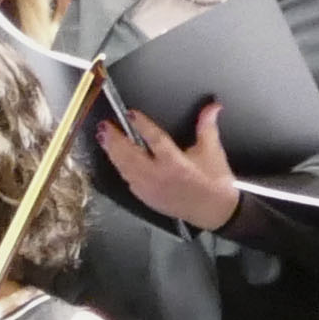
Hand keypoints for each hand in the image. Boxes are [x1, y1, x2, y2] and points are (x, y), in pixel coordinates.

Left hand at [96, 99, 238, 229]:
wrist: (215, 213)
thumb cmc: (214, 184)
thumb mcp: (212, 151)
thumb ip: (207, 126)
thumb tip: (213, 107)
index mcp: (175, 164)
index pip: (154, 139)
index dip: (141, 124)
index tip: (131, 113)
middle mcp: (159, 177)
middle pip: (130, 155)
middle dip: (115, 139)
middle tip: (105, 126)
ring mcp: (150, 190)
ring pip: (125, 168)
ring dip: (113, 152)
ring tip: (103, 138)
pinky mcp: (147, 199)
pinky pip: (128, 181)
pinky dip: (120, 168)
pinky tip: (115, 159)